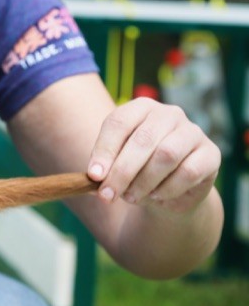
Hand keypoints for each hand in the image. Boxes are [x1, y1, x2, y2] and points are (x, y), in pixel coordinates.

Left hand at [87, 98, 220, 213]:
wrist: (168, 192)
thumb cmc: (135, 173)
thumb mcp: (114, 168)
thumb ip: (103, 170)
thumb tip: (95, 177)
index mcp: (140, 109)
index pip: (119, 122)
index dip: (104, 150)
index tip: (94, 176)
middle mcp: (169, 114)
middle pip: (143, 140)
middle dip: (122, 172)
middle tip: (108, 195)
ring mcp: (193, 132)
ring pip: (166, 155)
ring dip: (144, 182)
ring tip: (131, 197)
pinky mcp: (211, 154)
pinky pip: (188, 172)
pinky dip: (167, 189)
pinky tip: (157, 196)